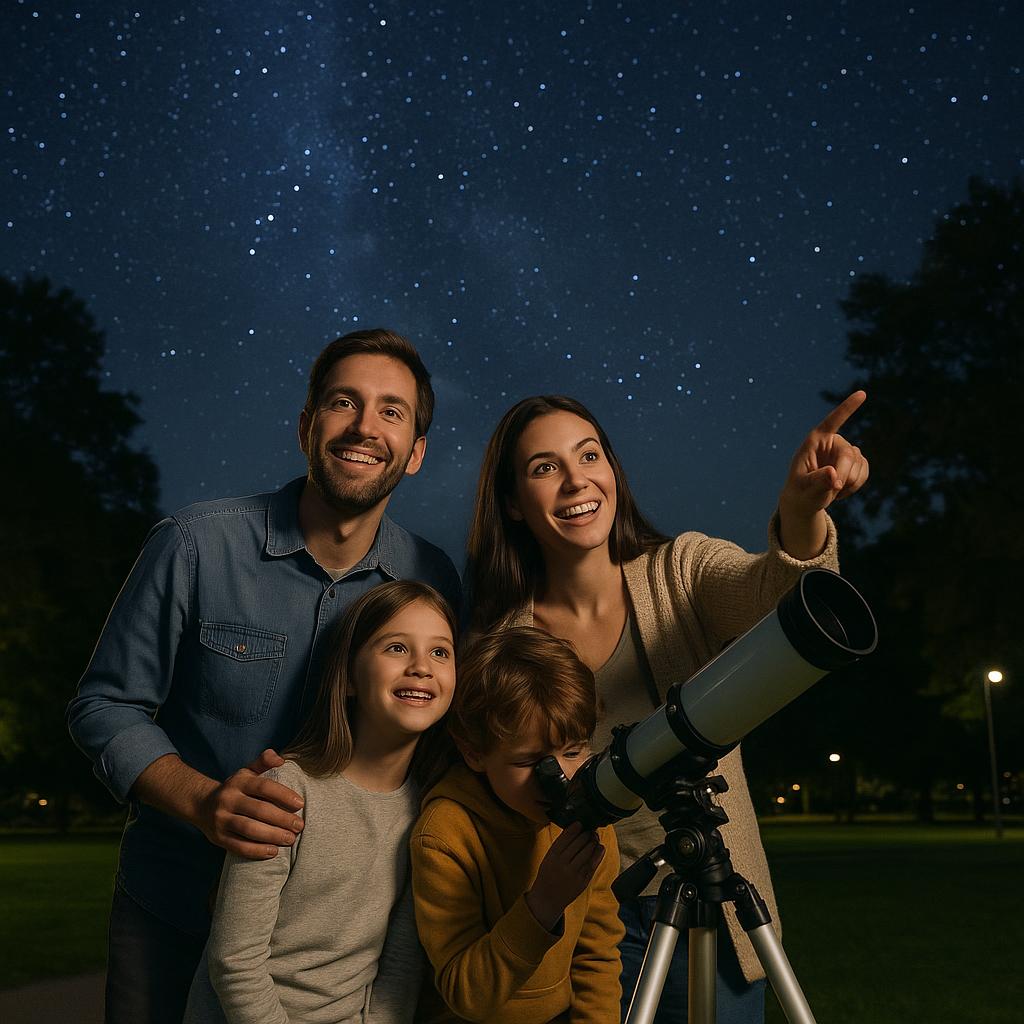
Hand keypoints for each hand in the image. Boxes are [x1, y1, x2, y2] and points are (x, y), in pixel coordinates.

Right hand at [195, 748, 304, 859]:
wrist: (201, 805)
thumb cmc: (235, 789)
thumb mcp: (246, 772)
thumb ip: (263, 762)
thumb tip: (281, 759)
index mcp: (238, 782)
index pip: (264, 787)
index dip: (283, 795)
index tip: (300, 804)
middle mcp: (228, 800)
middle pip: (259, 810)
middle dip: (282, 819)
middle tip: (299, 826)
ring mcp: (221, 820)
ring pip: (249, 829)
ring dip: (272, 835)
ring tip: (290, 839)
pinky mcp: (218, 838)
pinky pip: (238, 846)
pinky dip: (257, 851)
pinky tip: (273, 851)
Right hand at [525, 822, 605, 931]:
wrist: (547, 899)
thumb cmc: (548, 875)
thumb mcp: (548, 859)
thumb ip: (559, 847)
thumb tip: (574, 831)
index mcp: (552, 857)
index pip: (566, 838)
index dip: (574, 829)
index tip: (580, 823)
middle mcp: (563, 865)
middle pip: (578, 844)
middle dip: (586, 834)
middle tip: (590, 830)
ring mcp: (574, 874)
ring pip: (587, 853)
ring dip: (593, 842)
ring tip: (594, 837)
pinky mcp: (582, 882)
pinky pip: (592, 865)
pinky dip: (598, 854)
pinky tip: (600, 847)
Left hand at [780, 391, 869, 517]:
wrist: (806, 500)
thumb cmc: (800, 491)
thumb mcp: (804, 488)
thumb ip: (817, 481)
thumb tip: (833, 474)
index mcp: (814, 441)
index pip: (832, 421)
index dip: (847, 408)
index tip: (862, 393)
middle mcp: (832, 442)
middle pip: (848, 454)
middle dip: (844, 473)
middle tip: (834, 489)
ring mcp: (845, 451)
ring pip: (859, 463)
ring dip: (849, 481)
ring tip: (832, 491)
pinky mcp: (855, 462)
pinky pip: (865, 471)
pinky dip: (856, 484)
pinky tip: (841, 490)